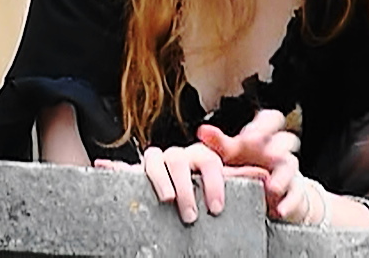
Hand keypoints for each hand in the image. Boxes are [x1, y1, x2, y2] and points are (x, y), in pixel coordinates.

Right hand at [94, 144, 267, 223]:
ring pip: (155, 160)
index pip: (208, 161)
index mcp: (199, 156)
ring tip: (167, 200)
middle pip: (180, 161)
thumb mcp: (221, 182)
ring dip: (160, 179)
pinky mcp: (137, 172)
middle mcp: (177, 155)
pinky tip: (102, 167)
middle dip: (187, 187)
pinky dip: (112, 167)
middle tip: (192, 214)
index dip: (214, 182)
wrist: (180, 184)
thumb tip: (266, 176)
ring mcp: (156, 161)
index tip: (217, 208)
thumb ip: (241, 178)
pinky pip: (123, 167)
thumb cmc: (201, 185)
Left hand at [197, 109, 316, 223]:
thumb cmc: (246, 167)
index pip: (270, 119)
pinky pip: (296, 194)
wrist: (268, 194)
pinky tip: (279, 210)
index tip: (248, 137)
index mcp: (263, 138)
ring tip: (271, 187)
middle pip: (286, 140)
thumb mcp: (232, 154)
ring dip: (282, 176)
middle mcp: (278, 151)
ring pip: (291, 165)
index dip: (263, 125)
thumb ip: (219, 143)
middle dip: (277, 146)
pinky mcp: (294, 191)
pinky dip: (288, 202)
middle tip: (267, 154)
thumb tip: (202, 130)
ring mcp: (287, 170)